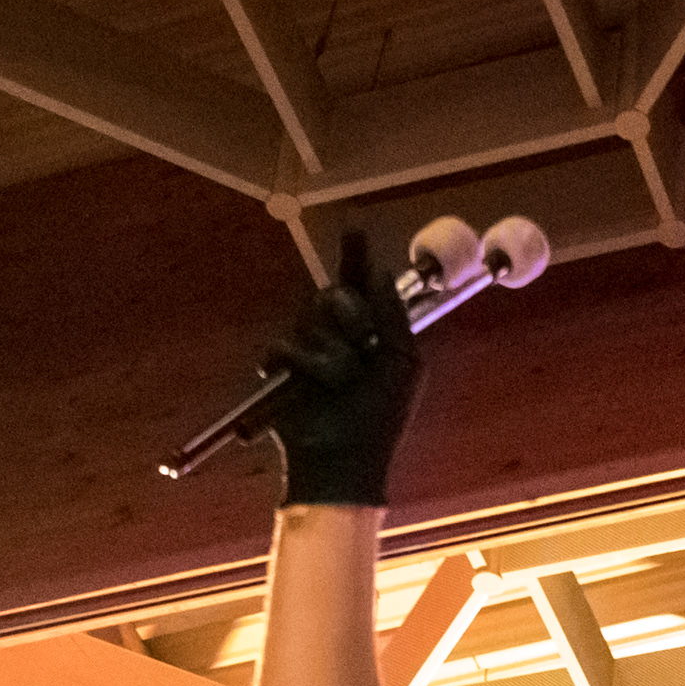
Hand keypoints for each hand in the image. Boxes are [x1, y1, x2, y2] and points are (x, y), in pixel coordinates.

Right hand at [260, 240, 417, 509]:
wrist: (345, 460)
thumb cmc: (380, 419)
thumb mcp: (403, 363)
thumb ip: (394, 316)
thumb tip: (382, 272)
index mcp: (371, 333)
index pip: (360, 284)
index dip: (356, 256)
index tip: (354, 225)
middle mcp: (338, 335)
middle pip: (333, 294)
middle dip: (349, 314)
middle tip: (361, 343)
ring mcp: (308, 350)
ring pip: (310, 317)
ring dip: (330, 351)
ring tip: (340, 382)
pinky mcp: (282, 369)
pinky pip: (285, 346)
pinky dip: (301, 365)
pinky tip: (307, 386)